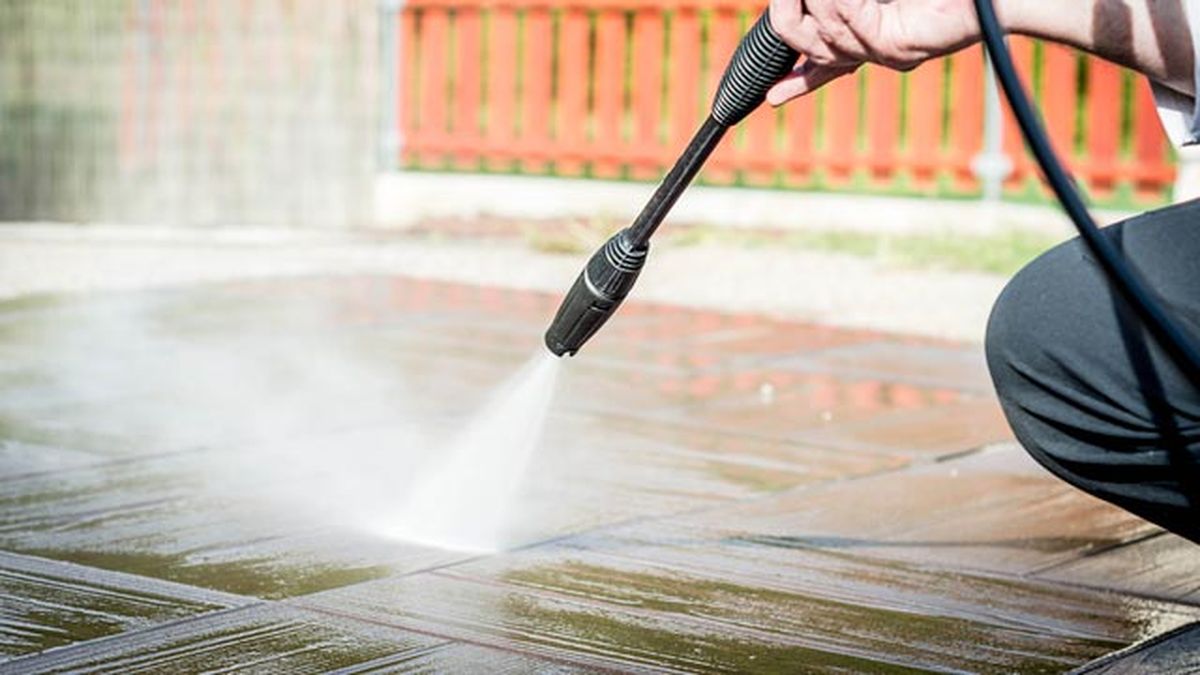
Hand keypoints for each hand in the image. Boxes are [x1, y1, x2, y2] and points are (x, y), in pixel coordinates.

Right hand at [766, 0, 986, 104]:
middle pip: (808, 45)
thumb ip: (850, 2)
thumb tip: (816, 2)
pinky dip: (843, 2)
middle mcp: (876, 52)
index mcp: (873, 39)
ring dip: (821, 0)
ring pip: (825, 35)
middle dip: (788, 14)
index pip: (823, 68)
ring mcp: (885, 52)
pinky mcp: (897, 47)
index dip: (796, 82)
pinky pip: (853, 26)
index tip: (771, 94)